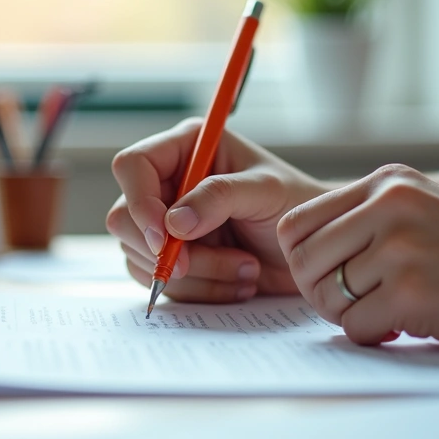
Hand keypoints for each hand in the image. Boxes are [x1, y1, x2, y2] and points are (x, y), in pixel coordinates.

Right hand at [107, 118, 330, 302]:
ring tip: (245, 269)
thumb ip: (220, 197)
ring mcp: (166, 224)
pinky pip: (160, 283)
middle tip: (193, 265)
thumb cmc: (296, 204)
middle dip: (160, 250)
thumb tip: (174, 222)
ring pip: (140, 257)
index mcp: (185, 148)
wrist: (315, 248)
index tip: (166, 238)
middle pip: (124, 217)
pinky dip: (200, 291)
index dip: (140, 202)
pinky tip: (238, 282)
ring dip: (194, 274)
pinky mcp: (173, 259)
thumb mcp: (265, 191)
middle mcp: (168, 182)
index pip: (133, 166)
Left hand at [276, 164, 438, 350]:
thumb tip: (294, 255)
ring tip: (390, 313)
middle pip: (302, 262)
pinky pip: (354, 328)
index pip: (296, 224)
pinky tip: (407, 327)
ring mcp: (401, 247)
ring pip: (326, 297)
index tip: (331, 279)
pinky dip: (374, 337)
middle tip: (355, 306)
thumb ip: (365, 220)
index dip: (302, 262)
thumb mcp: (423, 211)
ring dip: (351, 317)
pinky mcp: (413, 292)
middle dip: (319, 293)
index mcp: (387, 183)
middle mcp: (389, 205)